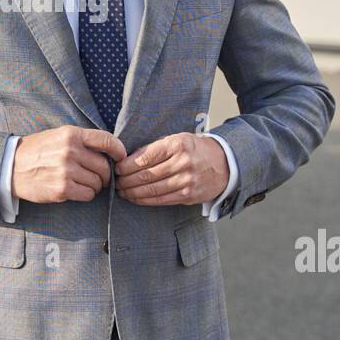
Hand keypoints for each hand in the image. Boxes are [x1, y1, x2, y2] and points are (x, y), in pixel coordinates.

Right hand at [12, 125, 127, 202]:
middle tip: (98, 177)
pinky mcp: (62, 189)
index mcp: (71, 134)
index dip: (119, 150)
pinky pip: (87, 194)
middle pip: (104, 166)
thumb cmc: (37, 151)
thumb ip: (82, 140)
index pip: (106, 140)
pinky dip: (86, 195)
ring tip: (82, 183)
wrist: (11, 167)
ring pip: (97, 182)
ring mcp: (66, 170)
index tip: (121, 157)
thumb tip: (109, 151)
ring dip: (94, 186)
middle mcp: (70, 151)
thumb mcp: (58, 136)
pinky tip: (76, 191)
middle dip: (105, 175)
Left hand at [114, 132, 228, 206]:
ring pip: (152, 190)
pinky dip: (145, 200)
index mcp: (177, 144)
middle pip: (146, 175)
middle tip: (116, 182)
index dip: (127, 165)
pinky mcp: (188, 195)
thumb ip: (155, 148)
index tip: (117, 168)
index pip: (145, 157)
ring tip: (122, 191)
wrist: (223, 163)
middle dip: (126, 180)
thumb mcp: (177, 139)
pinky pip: (161, 200)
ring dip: (132, 192)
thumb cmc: (194, 149)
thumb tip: (128, 159)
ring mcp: (187, 181)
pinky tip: (135, 198)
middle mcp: (182, 162)